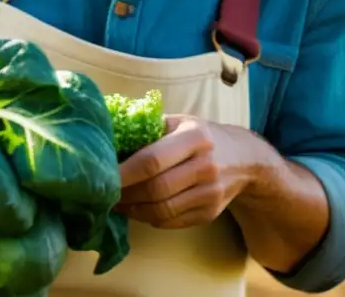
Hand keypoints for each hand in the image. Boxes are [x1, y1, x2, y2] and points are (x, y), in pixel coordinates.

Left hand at [115, 114, 264, 228]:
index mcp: (194, 136)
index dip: (124, 172)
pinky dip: (149, 218)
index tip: (101, 175)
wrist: (243, 158)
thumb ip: (148, 128)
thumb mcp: (179, 122)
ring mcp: (210, 193)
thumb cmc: (199, 135)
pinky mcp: (210, 213)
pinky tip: (136, 208)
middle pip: (156, 188)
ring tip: (116, 202)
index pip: (152, 160)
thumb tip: (107, 137)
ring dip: (133, 210)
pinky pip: (171, 221)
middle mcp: (205, 165)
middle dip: (125, 193)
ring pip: (162, 210)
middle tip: (104, 192)